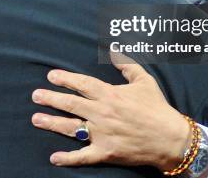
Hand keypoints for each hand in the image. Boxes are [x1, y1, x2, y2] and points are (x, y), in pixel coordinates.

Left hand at [31, 53, 189, 170]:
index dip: (65, 78)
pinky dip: (68, 158)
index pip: (82, 84)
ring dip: (52, 123)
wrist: (171, 139)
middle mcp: (102, 113)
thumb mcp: (144, 80)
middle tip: (35, 95)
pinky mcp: (106, 152)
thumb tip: (114, 49)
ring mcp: (103, 134)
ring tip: (35, 119)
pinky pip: (83, 156)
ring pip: (71, 127)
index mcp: (110, 94)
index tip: (51, 75)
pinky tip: (54, 157)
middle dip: (51, 98)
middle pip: (71, 104)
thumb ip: (127, 64)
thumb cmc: (157, 108)